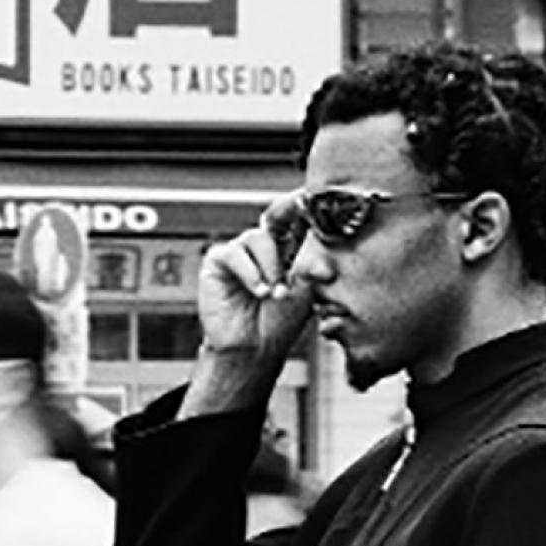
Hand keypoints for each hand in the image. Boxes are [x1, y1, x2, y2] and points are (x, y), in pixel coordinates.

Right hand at [195, 192, 312, 365]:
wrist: (255, 349)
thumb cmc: (279, 323)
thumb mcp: (305, 295)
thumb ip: (313, 273)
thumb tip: (327, 266)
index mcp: (286, 250)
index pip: (294, 220)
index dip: (301, 205)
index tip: (311, 196)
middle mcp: (262, 247)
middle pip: (275, 219)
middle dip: (287, 220)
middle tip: (296, 233)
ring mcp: (241, 252)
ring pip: (257, 238)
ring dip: (271, 266)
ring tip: (275, 293)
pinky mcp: (219, 261)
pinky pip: (234, 254)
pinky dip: (250, 273)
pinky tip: (259, 291)